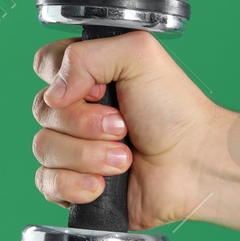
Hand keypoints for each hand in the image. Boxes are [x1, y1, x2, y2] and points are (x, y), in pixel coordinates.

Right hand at [31, 30, 221, 230]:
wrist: (197, 164)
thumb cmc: (176, 111)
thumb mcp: (139, 56)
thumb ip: (86, 54)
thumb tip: (54, 93)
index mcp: (88, 76)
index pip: (45, 67)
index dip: (65, 80)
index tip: (102, 89)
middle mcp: (78, 112)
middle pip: (42, 110)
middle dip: (86, 123)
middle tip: (124, 127)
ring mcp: (76, 150)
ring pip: (44, 148)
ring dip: (89, 156)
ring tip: (126, 159)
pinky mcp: (77, 186)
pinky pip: (47, 183)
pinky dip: (75, 185)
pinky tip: (102, 186)